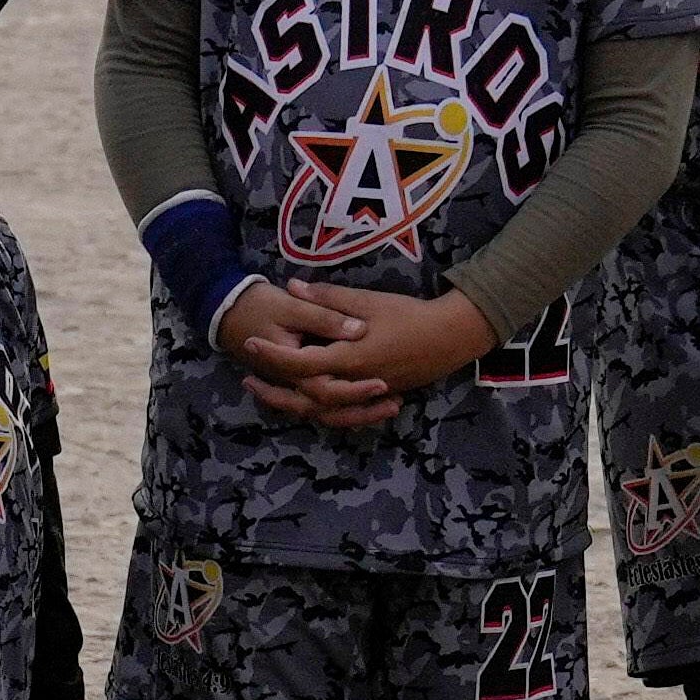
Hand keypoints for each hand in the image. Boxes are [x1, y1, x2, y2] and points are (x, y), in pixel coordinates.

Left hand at [228, 281, 484, 426]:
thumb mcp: (368, 301)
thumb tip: (292, 287)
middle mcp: (355, 383)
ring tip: (269, 393)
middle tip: (248, 379)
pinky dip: (320, 409)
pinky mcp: (375, 396)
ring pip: (322, 411)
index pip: (301, 363)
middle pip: (305, 398)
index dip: (272, 355)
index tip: (250, 344)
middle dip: (274, 392)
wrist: (451, 337)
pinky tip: (305, 399)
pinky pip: (340, 412)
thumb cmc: (411, 315)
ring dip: (292, 404)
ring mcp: (366, 394)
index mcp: (350, 358)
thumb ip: (328, 299)